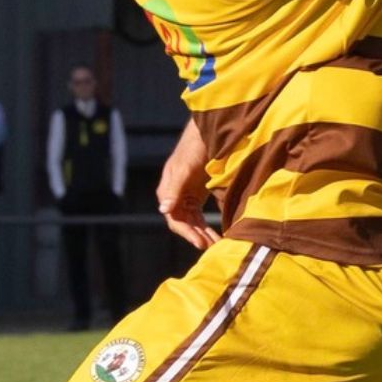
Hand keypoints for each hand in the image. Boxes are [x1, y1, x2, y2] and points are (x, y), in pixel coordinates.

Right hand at [156, 127, 219, 249]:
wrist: (207, 133)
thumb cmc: (194, 148)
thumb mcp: (185, 168)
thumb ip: (175, 189)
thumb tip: (163, 210)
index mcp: (167, 191)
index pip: (174, 219)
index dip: (186, 233)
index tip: (200, 243)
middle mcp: (174, 197)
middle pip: (184, 224)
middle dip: (197, 236)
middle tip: (213, 248)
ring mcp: (185, 197)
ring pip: (192, 222)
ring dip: (203, 234)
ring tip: (217, 245)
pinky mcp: (196, 196)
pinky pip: (199, 217)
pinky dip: (206, 226)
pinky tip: (216, 236)